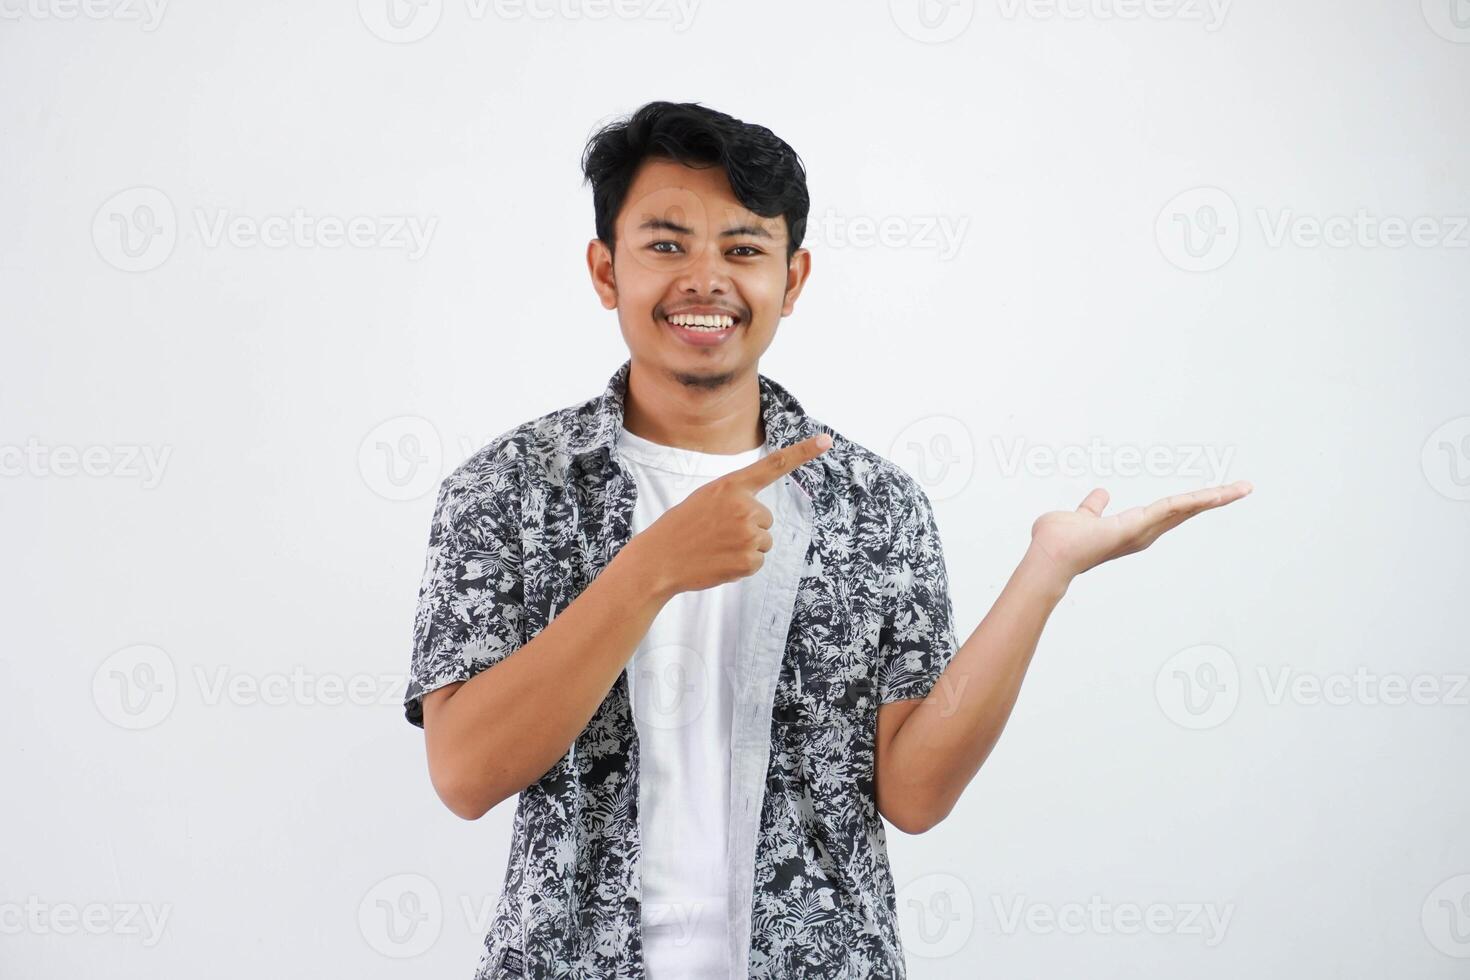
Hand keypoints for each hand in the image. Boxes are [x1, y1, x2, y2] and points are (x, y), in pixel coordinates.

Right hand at [632, 433, 832, 597]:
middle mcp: (745, 506)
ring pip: (763, 541)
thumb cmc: (681, 528)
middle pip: (766, 519)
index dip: (802, 452)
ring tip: (716, 548)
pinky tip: (720, 562)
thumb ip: (734, 498)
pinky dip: (742, 565)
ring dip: (745, 547)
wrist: (659, 559)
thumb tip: (759, 518)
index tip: (826, 441)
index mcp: (731, 486)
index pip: (773, 465)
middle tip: (716, 534)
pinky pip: (758, 561)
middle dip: (747, 528)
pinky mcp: (749, 560)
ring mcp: (749, 534)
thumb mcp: (705, 499)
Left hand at [1026, 480, 1254, 586]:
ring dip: (1214, 498)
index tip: (1214, 494)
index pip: (1169, 511)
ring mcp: (1143, 530)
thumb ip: (1092, 508)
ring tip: (1242, 488)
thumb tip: (1101, 494)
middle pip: (1186, 511)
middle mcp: (1143, 532)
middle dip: (1215, 500)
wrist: (1049, 555)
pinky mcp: (1137, 525)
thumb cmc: (1059, 541)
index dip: (1192, 503)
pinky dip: (1194, 501)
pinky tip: (1217, 494)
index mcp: (1132, 528)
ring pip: (1185, 509)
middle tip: (1244, 488)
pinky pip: (1170, 508)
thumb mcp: (1081, 516)